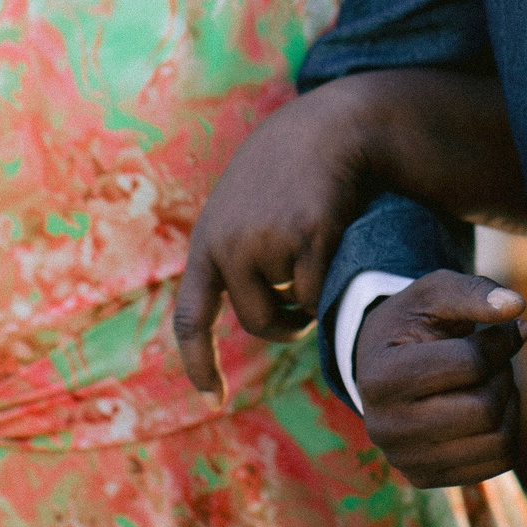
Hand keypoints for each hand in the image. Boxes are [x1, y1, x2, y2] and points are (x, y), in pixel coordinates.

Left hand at [175, 79, 379, 397]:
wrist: (326, 128)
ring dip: (307, 298)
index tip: (211, 398)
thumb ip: (234, 251)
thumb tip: (259, 312)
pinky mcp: (309, 237)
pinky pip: (320, 290)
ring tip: (315, 255)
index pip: (192, 318)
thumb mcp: (241, 206)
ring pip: (293, 307)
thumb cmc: (287, 169)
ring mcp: (268, 242)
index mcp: (207, 241)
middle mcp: (230, 246)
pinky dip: (330, 281)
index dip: (200, 362)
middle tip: (300, 312)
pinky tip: (334, 241)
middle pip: (256, 322)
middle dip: (283, 325)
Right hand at [352, 270, 526, 487]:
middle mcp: (385, 428)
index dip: (500, 342)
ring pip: (498, 441)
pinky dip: (506, 429)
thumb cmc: (412, 324)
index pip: (471, 365)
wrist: (381, 365)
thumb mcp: (433, 293)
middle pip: (485, 410)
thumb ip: (473, 292)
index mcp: (381, 378)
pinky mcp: (427, 478)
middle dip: (503, 375)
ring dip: (508, 404)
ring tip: (490, 381)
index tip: (501, 330)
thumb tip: (517, 307)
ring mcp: (405, 460)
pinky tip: (486, 407)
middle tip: (495, 359)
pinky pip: (498, 462)